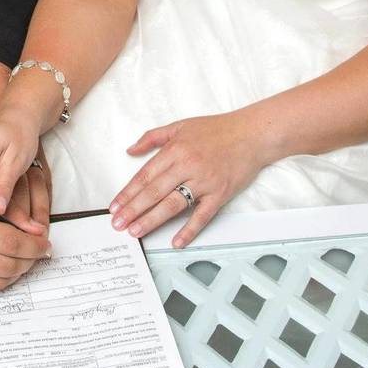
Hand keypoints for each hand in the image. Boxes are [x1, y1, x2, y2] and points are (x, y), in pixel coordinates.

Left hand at [109, 112, 267, 247]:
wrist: (253, 133)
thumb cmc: (217, 129)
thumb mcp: (180, 126)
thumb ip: (152, 137)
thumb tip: (131, 150)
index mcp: (175, 150)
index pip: (145, 176)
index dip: (127, 193)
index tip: (115, 206)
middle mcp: (187, 166)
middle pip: (154, 192)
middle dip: (133, 210)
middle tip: (118, 224)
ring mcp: (204, 182)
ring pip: (173, 204)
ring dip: (152, 220)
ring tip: (135, 231)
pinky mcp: (220, 194)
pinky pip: (202, 215)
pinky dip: (189, 230)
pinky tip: (176, 241)